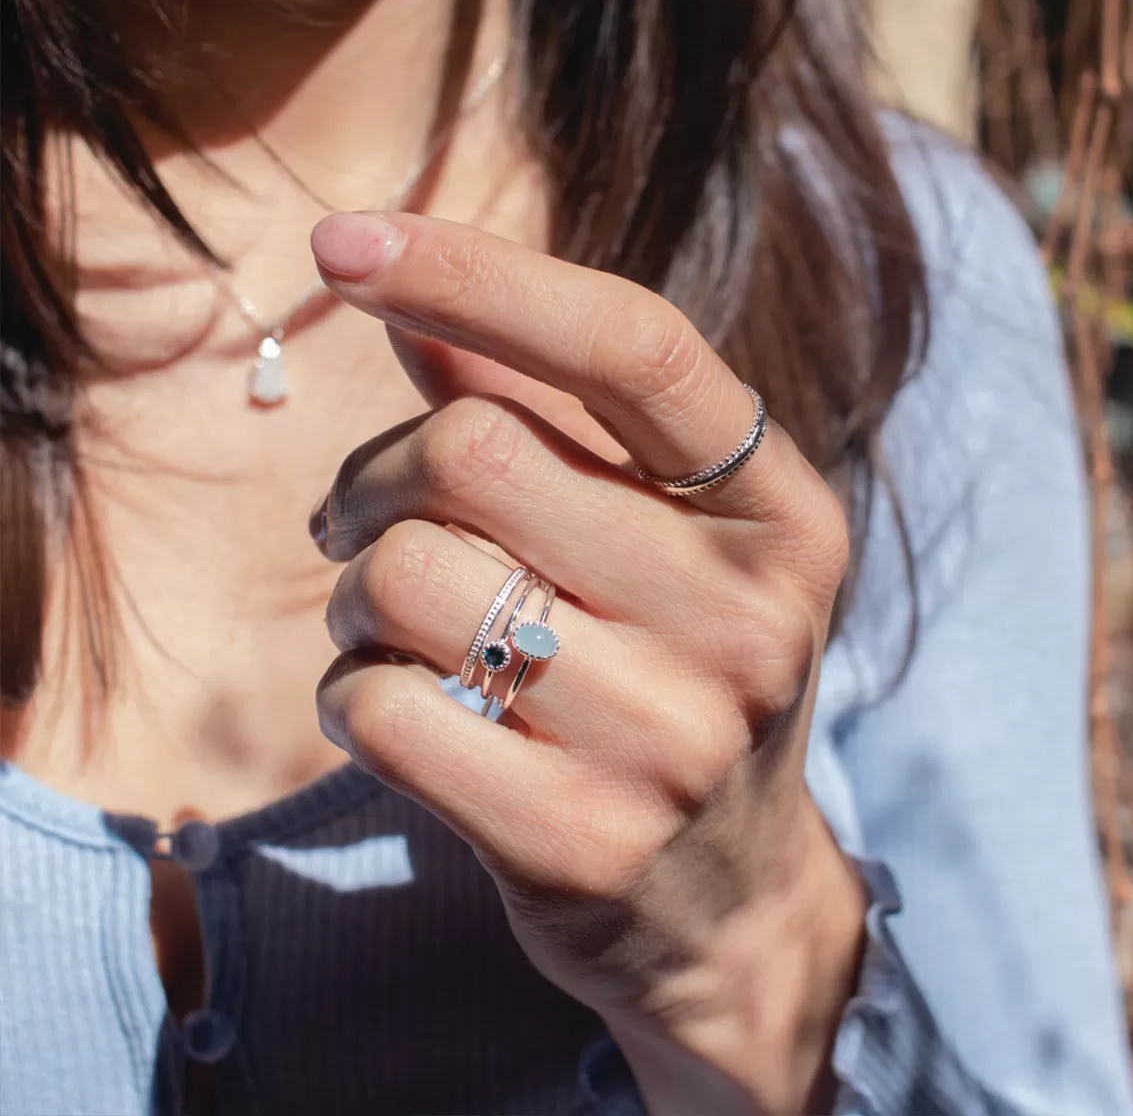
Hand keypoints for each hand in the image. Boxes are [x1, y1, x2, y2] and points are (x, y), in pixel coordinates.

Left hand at [311, 212, 865, 1113]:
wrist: (733, 901)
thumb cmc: (679, 676)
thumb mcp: (657, 539)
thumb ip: (548, 413)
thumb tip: (417, 300)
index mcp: (778, 513)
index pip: (635, 347)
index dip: (481, 275)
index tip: (347, 239)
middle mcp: (746, 616)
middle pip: (476, 453)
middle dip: (376, 477)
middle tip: (362, 520)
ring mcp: (671, 738)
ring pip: (407, 577)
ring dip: (354, 590)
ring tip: (386, 625)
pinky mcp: (577, 840)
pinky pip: (380, 708)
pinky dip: (348, 691)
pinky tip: (394, 709)